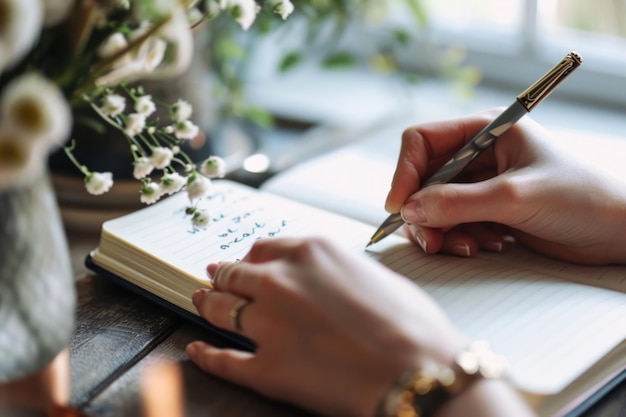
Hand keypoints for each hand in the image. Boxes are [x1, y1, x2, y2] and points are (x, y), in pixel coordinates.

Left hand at [185, 237, 467, 416]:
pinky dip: (205, 354)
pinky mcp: (266, 368)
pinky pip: (221, 359)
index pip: (262, 248)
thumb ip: (334, 271)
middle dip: (222, 276)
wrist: (421, 372)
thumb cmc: (412, 325)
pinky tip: (197, 349)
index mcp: (311, 252)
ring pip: (219, 308)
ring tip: (199, 301)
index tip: (244, 263)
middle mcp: (281, 281)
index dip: (249, 258)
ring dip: (206, 303)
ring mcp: (268, 324)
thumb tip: (319, 278)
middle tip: (214, 279)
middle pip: (234, 274)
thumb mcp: (373, 275)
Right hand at [385, 110, 625, 264]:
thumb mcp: (515, 198)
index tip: (399, 206)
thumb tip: (408, 210)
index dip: (405, 172)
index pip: (423, 141)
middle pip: (423, 178)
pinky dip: (459, 239)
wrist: (617, 233)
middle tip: (431, 240)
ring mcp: (481, 184)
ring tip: (468, 247)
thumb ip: (458, 203)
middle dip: (423, 211)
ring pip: (433, 205)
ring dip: (442, 230)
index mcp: (486, 130)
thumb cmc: (583, 199)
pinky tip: (488, 245)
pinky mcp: (486, 210)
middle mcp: (479, 154)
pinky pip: (451, 224)